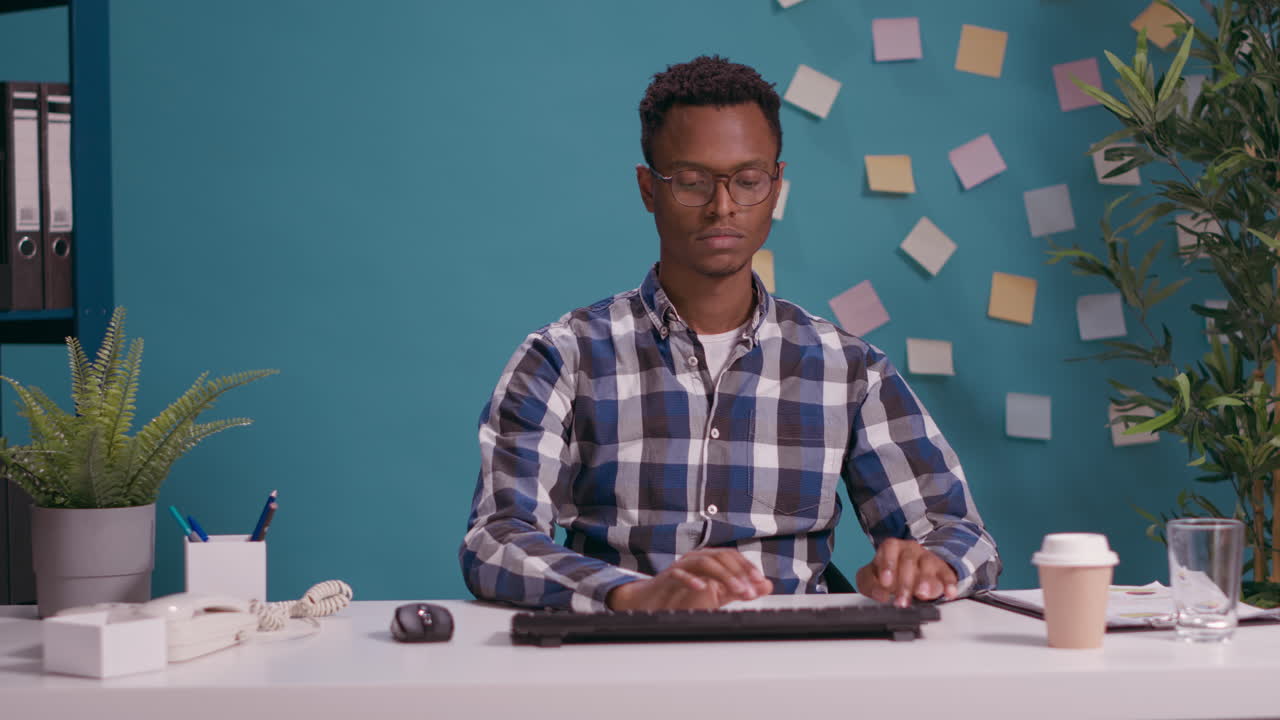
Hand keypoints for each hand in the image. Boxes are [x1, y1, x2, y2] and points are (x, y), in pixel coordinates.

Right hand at [607, 548, 772, 610]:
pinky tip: (702, 587)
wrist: (654, 603)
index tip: (760, 582)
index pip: (732, 556)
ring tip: (736, 591)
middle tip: (750, 591)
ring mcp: (682, 565)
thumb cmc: (685, 596)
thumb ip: (741, 589)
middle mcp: (697, 558)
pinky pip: (679, 574)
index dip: (747, 567)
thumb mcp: (719, 594)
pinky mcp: (667, 577)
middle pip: (722, 556)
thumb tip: (767, 585)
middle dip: (739, 573)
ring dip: (724, 576)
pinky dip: (691, 579)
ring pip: (705, 562)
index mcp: (710, 560)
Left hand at [854, 539, 958, 606]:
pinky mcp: (942, 570)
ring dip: (925, 581)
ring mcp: (927, 558)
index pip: (890, 548)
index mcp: (891, 547)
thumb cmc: (888, 574)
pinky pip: (948, 575)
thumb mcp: (871, 578)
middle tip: (901, 601)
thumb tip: (879, 595)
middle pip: (909, 560)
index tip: (885, 582)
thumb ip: (869, 584)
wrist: (908, 573)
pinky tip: (949, 594)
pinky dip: (949, 585)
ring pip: (928, 565)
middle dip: (905, 582)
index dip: (888, 564)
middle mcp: (910, 549)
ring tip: (922, 595)